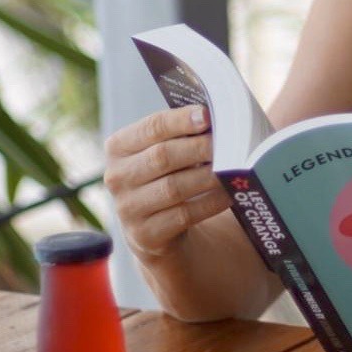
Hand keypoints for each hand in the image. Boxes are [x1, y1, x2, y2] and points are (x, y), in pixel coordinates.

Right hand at [103, 105, 229, 260]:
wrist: (161, 229)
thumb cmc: (172, 176)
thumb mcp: (168, 151)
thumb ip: (185, 133)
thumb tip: (221, 118)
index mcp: (119, 147)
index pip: (151, 128)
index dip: (180, 121)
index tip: (207, 116)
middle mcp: (116, 177)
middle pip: (162, 156)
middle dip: (199, 148)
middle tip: (231, 142)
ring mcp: (128, 208)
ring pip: (173, 187)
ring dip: (208, 176)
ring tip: (235, 167)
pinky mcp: (145, 235)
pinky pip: (184, 215)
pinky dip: (211, 202)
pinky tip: (230, 194)